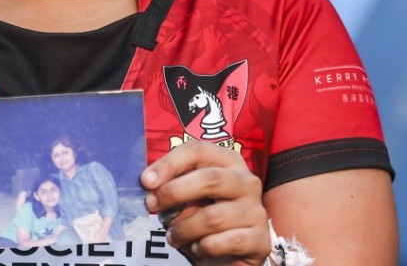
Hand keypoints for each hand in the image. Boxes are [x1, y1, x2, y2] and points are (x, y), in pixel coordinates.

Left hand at [141, 141, 268, 265]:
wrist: (228, 256)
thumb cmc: (203, 217)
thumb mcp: (187, 197)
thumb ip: (173, 184)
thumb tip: (149, 183)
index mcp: (228, 162)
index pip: (198, 151)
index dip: (169, 163)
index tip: (146, 181)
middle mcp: (246, 181)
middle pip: (210, 179)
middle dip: (175, 192)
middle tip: (153, 205)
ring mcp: (256, 210)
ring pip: (214, 217)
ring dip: (185, 228)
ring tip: (173, 236)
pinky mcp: (260, 240)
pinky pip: (226, 242)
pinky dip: (204, 247)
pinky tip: (197, 248)